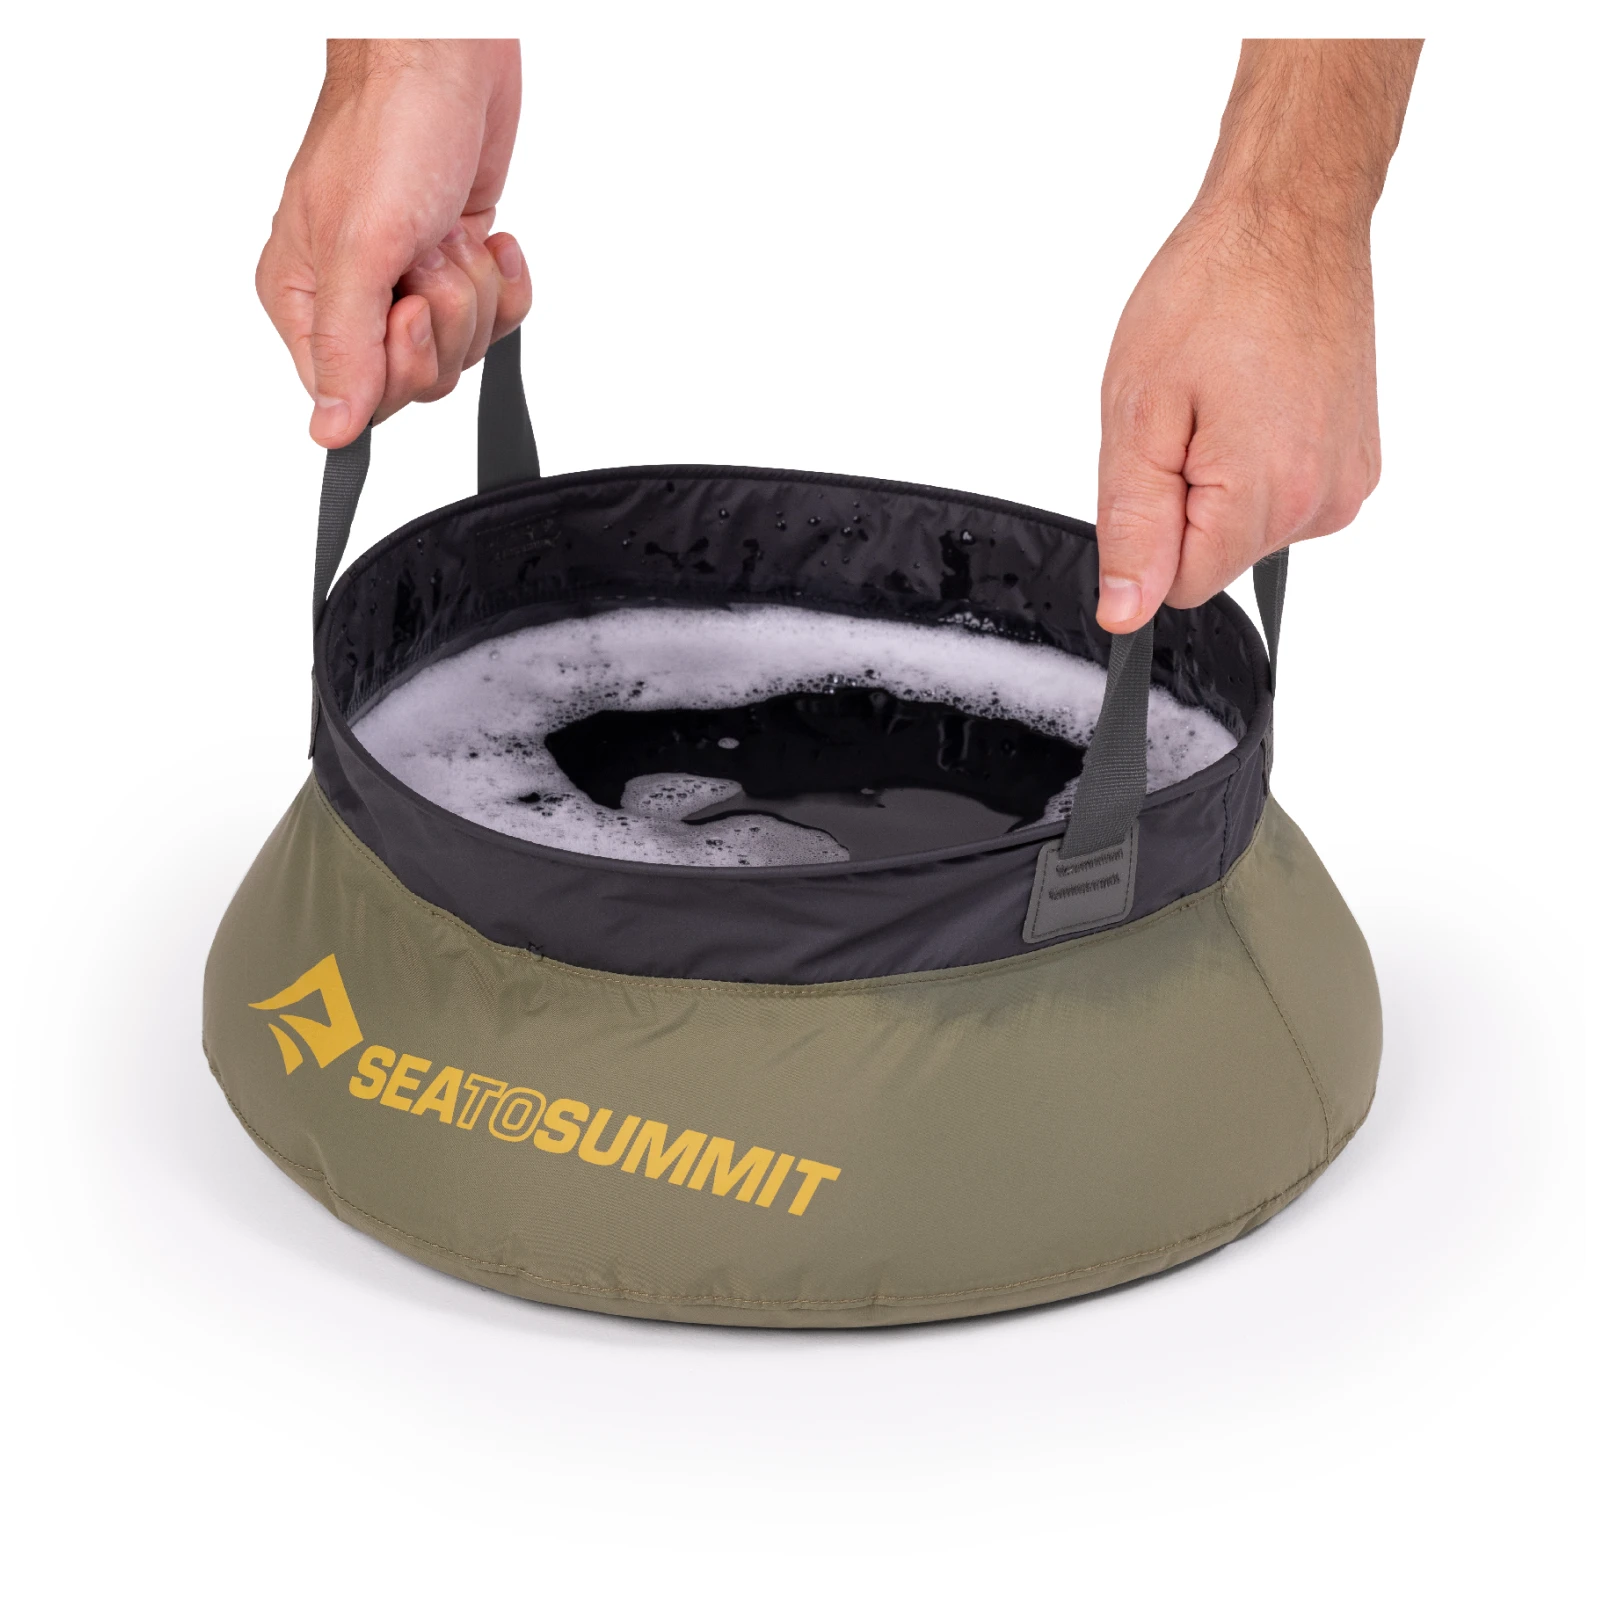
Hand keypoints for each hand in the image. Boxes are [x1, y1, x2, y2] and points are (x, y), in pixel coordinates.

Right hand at [257, 39, 531, 448]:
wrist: (445, 58)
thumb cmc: (389, 129)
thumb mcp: (360, 248)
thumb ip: (347, 348)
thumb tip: (330, 431)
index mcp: (306, 299)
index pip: (359, 396)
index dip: (399, 366)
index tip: (405, 308)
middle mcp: (354, 298)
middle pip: (419, 379)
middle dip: (445, 321)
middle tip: (429, 258)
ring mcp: (409, 282)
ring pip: (464, 348)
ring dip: (474, 292)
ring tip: (449, 232)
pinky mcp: (457, 265)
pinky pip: (499, 317)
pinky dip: (506, 280)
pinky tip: (488, 236)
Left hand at [1093, 39, 1420, 631]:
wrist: (1288, 218)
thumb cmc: (1213, 292)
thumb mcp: (1138, 416)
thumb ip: (1132, 528)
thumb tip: (1127, 612)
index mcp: (1266, 496)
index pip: (1181, 588)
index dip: (1150, 532)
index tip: (1158, 460)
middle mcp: (1321, 501)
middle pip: (1216, 560)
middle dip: (1184, 502)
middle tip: (1187, 417)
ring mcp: (1346, 481)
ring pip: (1246, 531)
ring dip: (1218, 480)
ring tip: (1224, 399)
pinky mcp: (1356, 461)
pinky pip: (1281, 497)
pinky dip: (1257, 462)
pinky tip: (1256, 401)